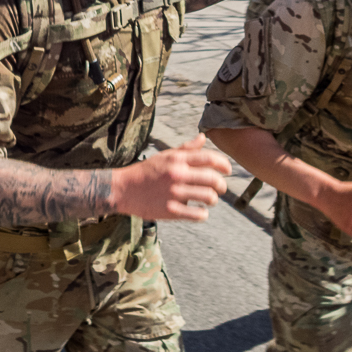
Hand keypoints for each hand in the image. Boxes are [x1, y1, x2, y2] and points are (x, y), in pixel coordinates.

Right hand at [110, 134, 229, 220]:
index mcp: (177, 160)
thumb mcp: (165, 156)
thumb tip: (203, 137)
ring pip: (209, 197)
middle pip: (213, 179)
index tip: (228, 170)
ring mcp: (174, 193)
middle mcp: (177, 174)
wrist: (123, 189)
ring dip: (213, 199)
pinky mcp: (171, 211)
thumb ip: (186, 148)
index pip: (209, 158)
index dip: (224, 164)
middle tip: (220, 188)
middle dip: (222, 185)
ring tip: (209, 199)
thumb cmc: (147, 171)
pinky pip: (198, 214)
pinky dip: (203, 213)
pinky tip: (200, 211)